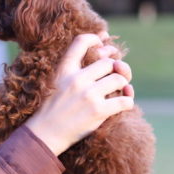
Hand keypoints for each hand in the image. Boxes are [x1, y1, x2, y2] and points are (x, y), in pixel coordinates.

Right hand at [24, 33, 134, 155]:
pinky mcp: (98, 111)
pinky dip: (128, 101)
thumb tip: (103, 56)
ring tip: (121, 91)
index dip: (95, 38)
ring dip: (124, 85)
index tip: (103, 44)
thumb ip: (73, 70)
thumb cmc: (53, 109)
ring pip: (119, 79)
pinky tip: (124, 103)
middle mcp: (77, 79)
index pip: (81, 41)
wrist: (45, 134)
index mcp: (65, 70)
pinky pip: (125, 101)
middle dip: (116, 69)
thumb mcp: (56, 82)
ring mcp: (88, 95)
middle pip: (108, 63)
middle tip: (117, 77)